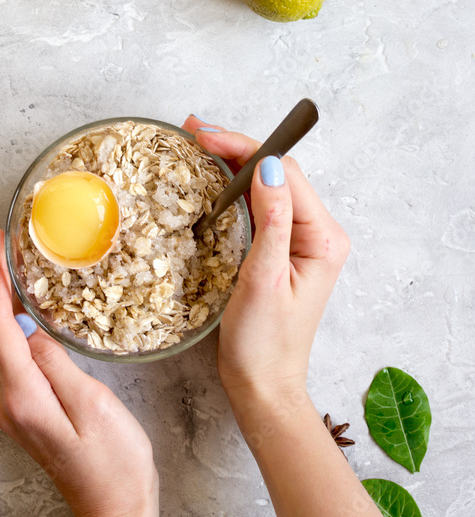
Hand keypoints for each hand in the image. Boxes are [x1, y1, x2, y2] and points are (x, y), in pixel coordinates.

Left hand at [0, 230, 157, 516]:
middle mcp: (6, 401)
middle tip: (7, 243)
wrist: (115, 512)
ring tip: (17, 265)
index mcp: (20, 396)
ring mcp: (11, 407)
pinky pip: (9, 356)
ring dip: (2, 300)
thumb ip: (56, 364)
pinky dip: (12, 324)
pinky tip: (29, 308)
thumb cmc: (114, 465)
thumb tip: (32, 329)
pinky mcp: (23, 409)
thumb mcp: (93, 405)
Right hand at [183, 117, 349, 401]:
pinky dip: (234, 186)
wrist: (263, 386)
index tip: (204, 137)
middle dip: (236, 147)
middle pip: (277, 172)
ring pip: (266, 185)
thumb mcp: (263, 279)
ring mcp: (299, 240)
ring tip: (197, 142)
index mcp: (322, 238)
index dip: (245, 148)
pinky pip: (260, 205)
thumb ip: (270, 220)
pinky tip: (212, 174)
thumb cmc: (264, 343)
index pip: (284, 173)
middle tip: (193, 131)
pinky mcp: (280, 248)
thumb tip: (268, 166)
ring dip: (233, 162)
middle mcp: (317, 233)